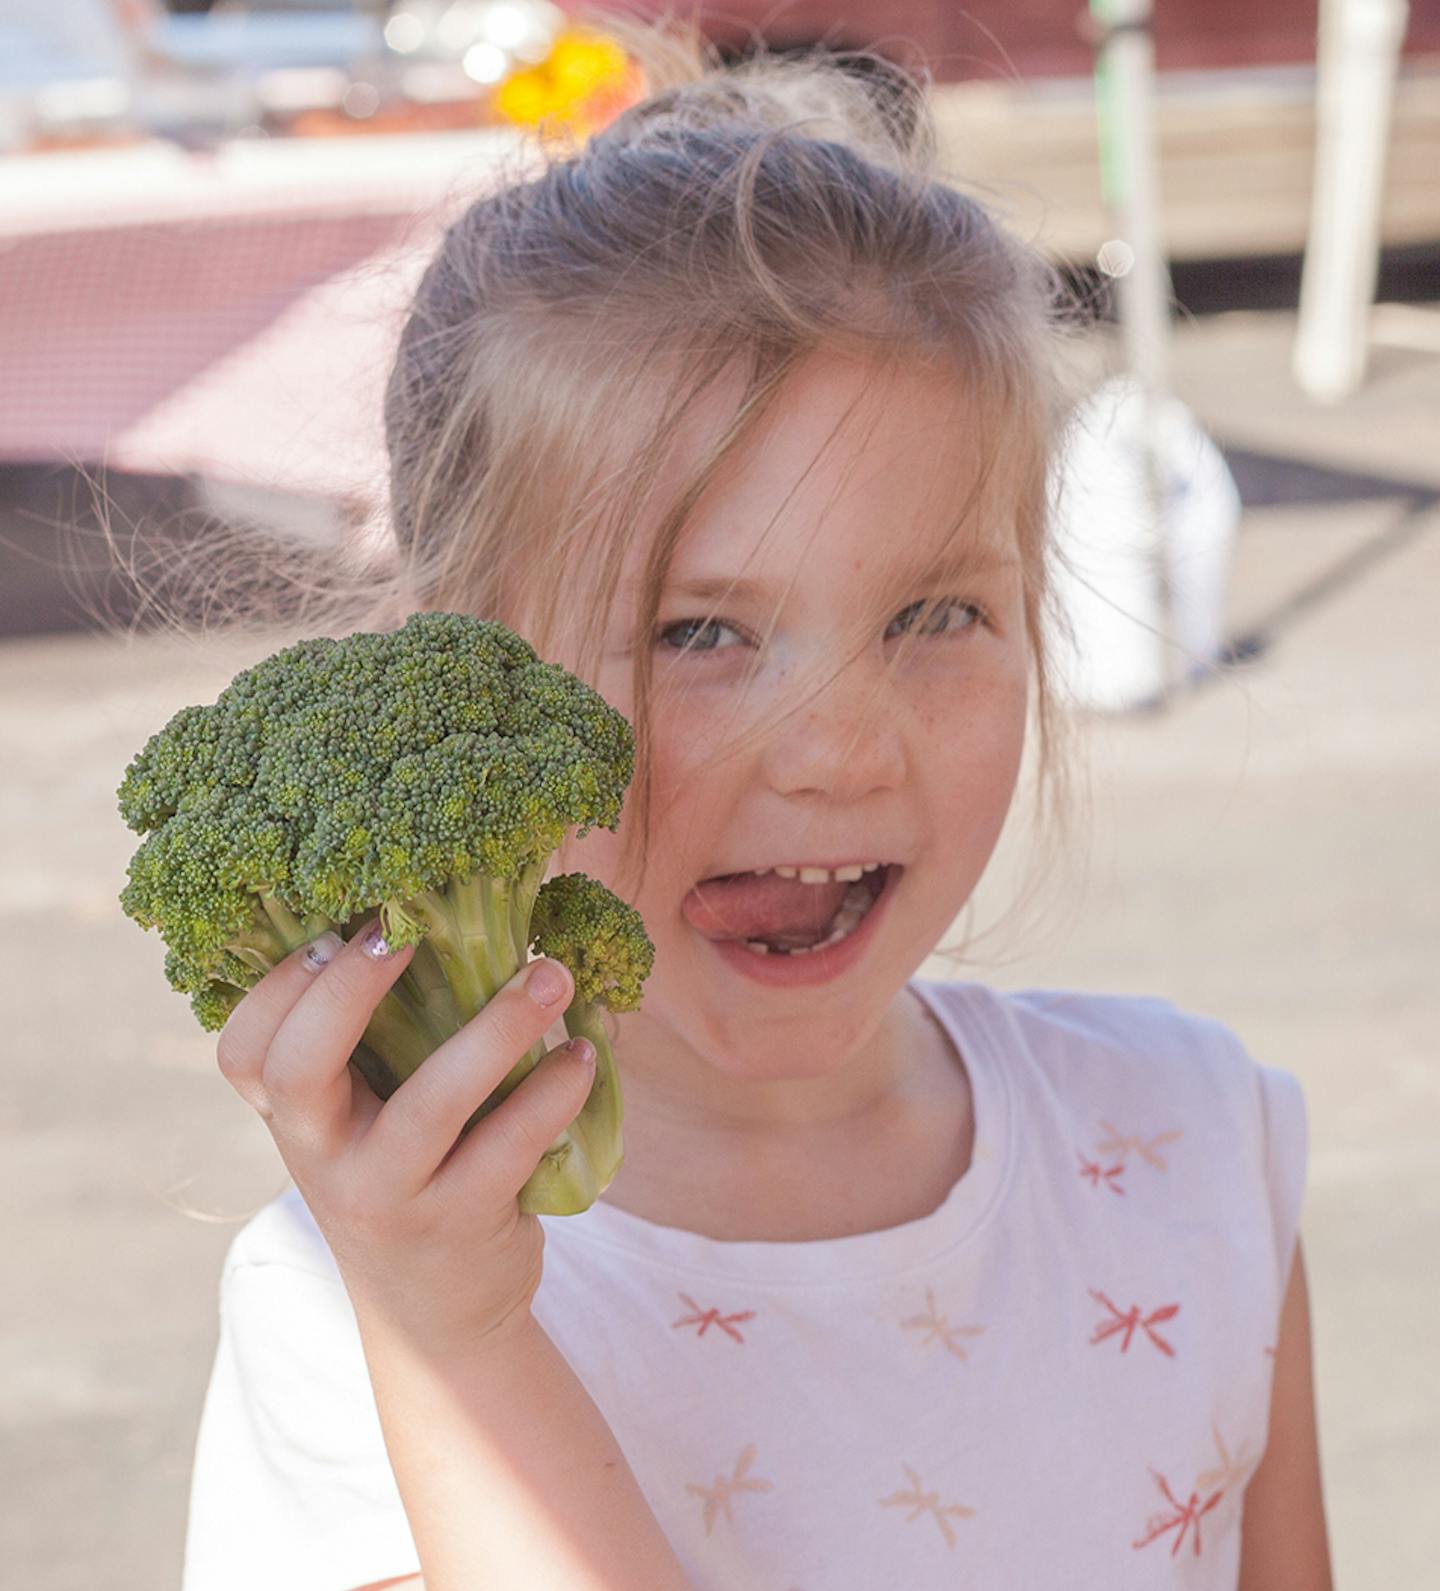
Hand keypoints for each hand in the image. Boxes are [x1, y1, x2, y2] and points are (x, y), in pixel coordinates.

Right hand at [214, 920, 597, 1356]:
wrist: (439, 1316)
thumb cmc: (410, 1178)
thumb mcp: (368, 1120)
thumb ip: (382, 1042)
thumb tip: (461, 910)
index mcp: (293, 1119)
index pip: (245, 1051)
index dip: (280, 984)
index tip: (343, 927)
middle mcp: (323, 1158)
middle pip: (299, 1068)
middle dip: (352, 988)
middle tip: (413, 928)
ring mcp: (386, 1198)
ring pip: (428, 1106)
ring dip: (496, 1030)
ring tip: (551, 977)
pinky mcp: (456, 1226)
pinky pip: (506, 1147)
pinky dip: (552, 1092)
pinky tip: (583, 1056)